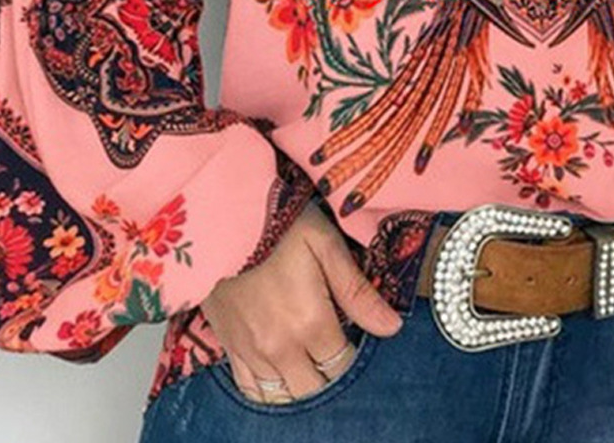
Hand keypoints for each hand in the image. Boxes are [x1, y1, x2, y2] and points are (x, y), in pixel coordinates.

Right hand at [200, 198, 402, 403]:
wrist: (221, 218)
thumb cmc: (279, 224)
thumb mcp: (326, 245)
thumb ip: (357, 292)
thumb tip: (392, 327)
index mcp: (310, 322)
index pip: (342, 366)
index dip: (354, 357)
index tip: (356, 338)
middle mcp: (280, 347)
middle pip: (313, 389)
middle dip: (329, 376)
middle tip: (335, 350)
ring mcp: (250, 350)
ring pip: (282, 396)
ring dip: (300, 386)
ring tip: (311, 363)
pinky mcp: (228, 345)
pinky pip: (250, 388)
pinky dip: (268, 388)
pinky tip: (281, 372)